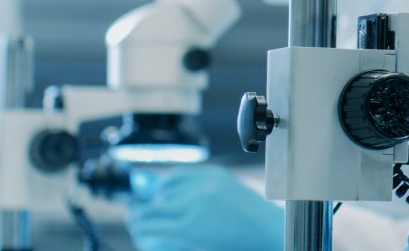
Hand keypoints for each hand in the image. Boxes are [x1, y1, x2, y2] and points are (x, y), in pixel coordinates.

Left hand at [127, 165, 282, 250]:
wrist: (271, 233)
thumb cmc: (256, 221)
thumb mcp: (232, 196)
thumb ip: (207, 193)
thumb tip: (170, 196)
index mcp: (215, 176)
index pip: (176, 176)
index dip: (160, 186)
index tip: (152, 194)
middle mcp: (203, 186)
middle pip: (163, 191)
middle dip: (147, 201)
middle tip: (138, 209)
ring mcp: (195, 206)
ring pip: (154, 207)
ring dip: (141, 215)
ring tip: (136, 221)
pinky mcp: (189, 227)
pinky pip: (156, 225)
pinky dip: (143, 228)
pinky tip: (140, 231)